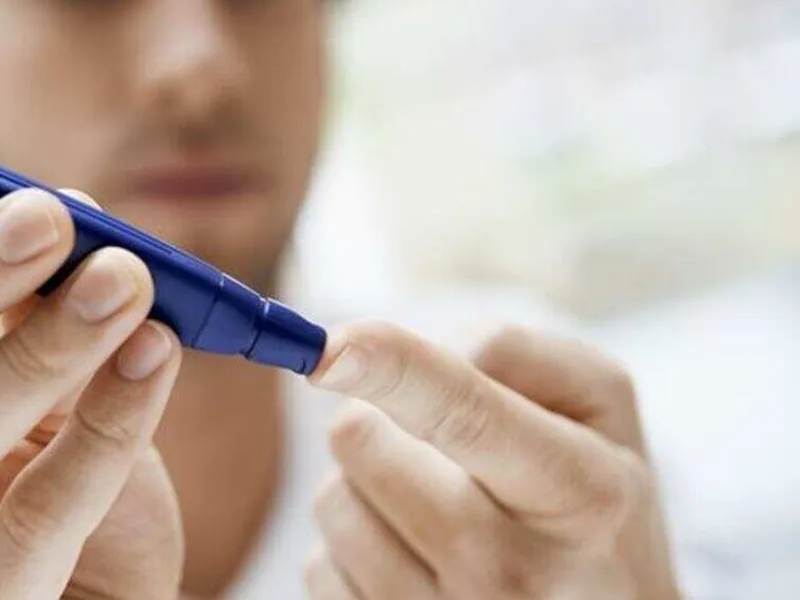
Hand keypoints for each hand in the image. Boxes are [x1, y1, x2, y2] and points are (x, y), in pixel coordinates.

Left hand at [305, 323, 681, 599]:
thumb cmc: (591, 495)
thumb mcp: (597, 403)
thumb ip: (505, 349)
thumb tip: (389, 356)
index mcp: (579, 492)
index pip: (465, 415)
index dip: (392, 368)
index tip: (330, 349)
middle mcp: (515, 569)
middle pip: (364, 444)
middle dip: (377, 416)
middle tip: (430, 444)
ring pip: (333, 499)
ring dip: (363, 483)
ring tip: (435, 504)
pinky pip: (320, 565)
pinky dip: (353, 545)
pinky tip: (415, 558)